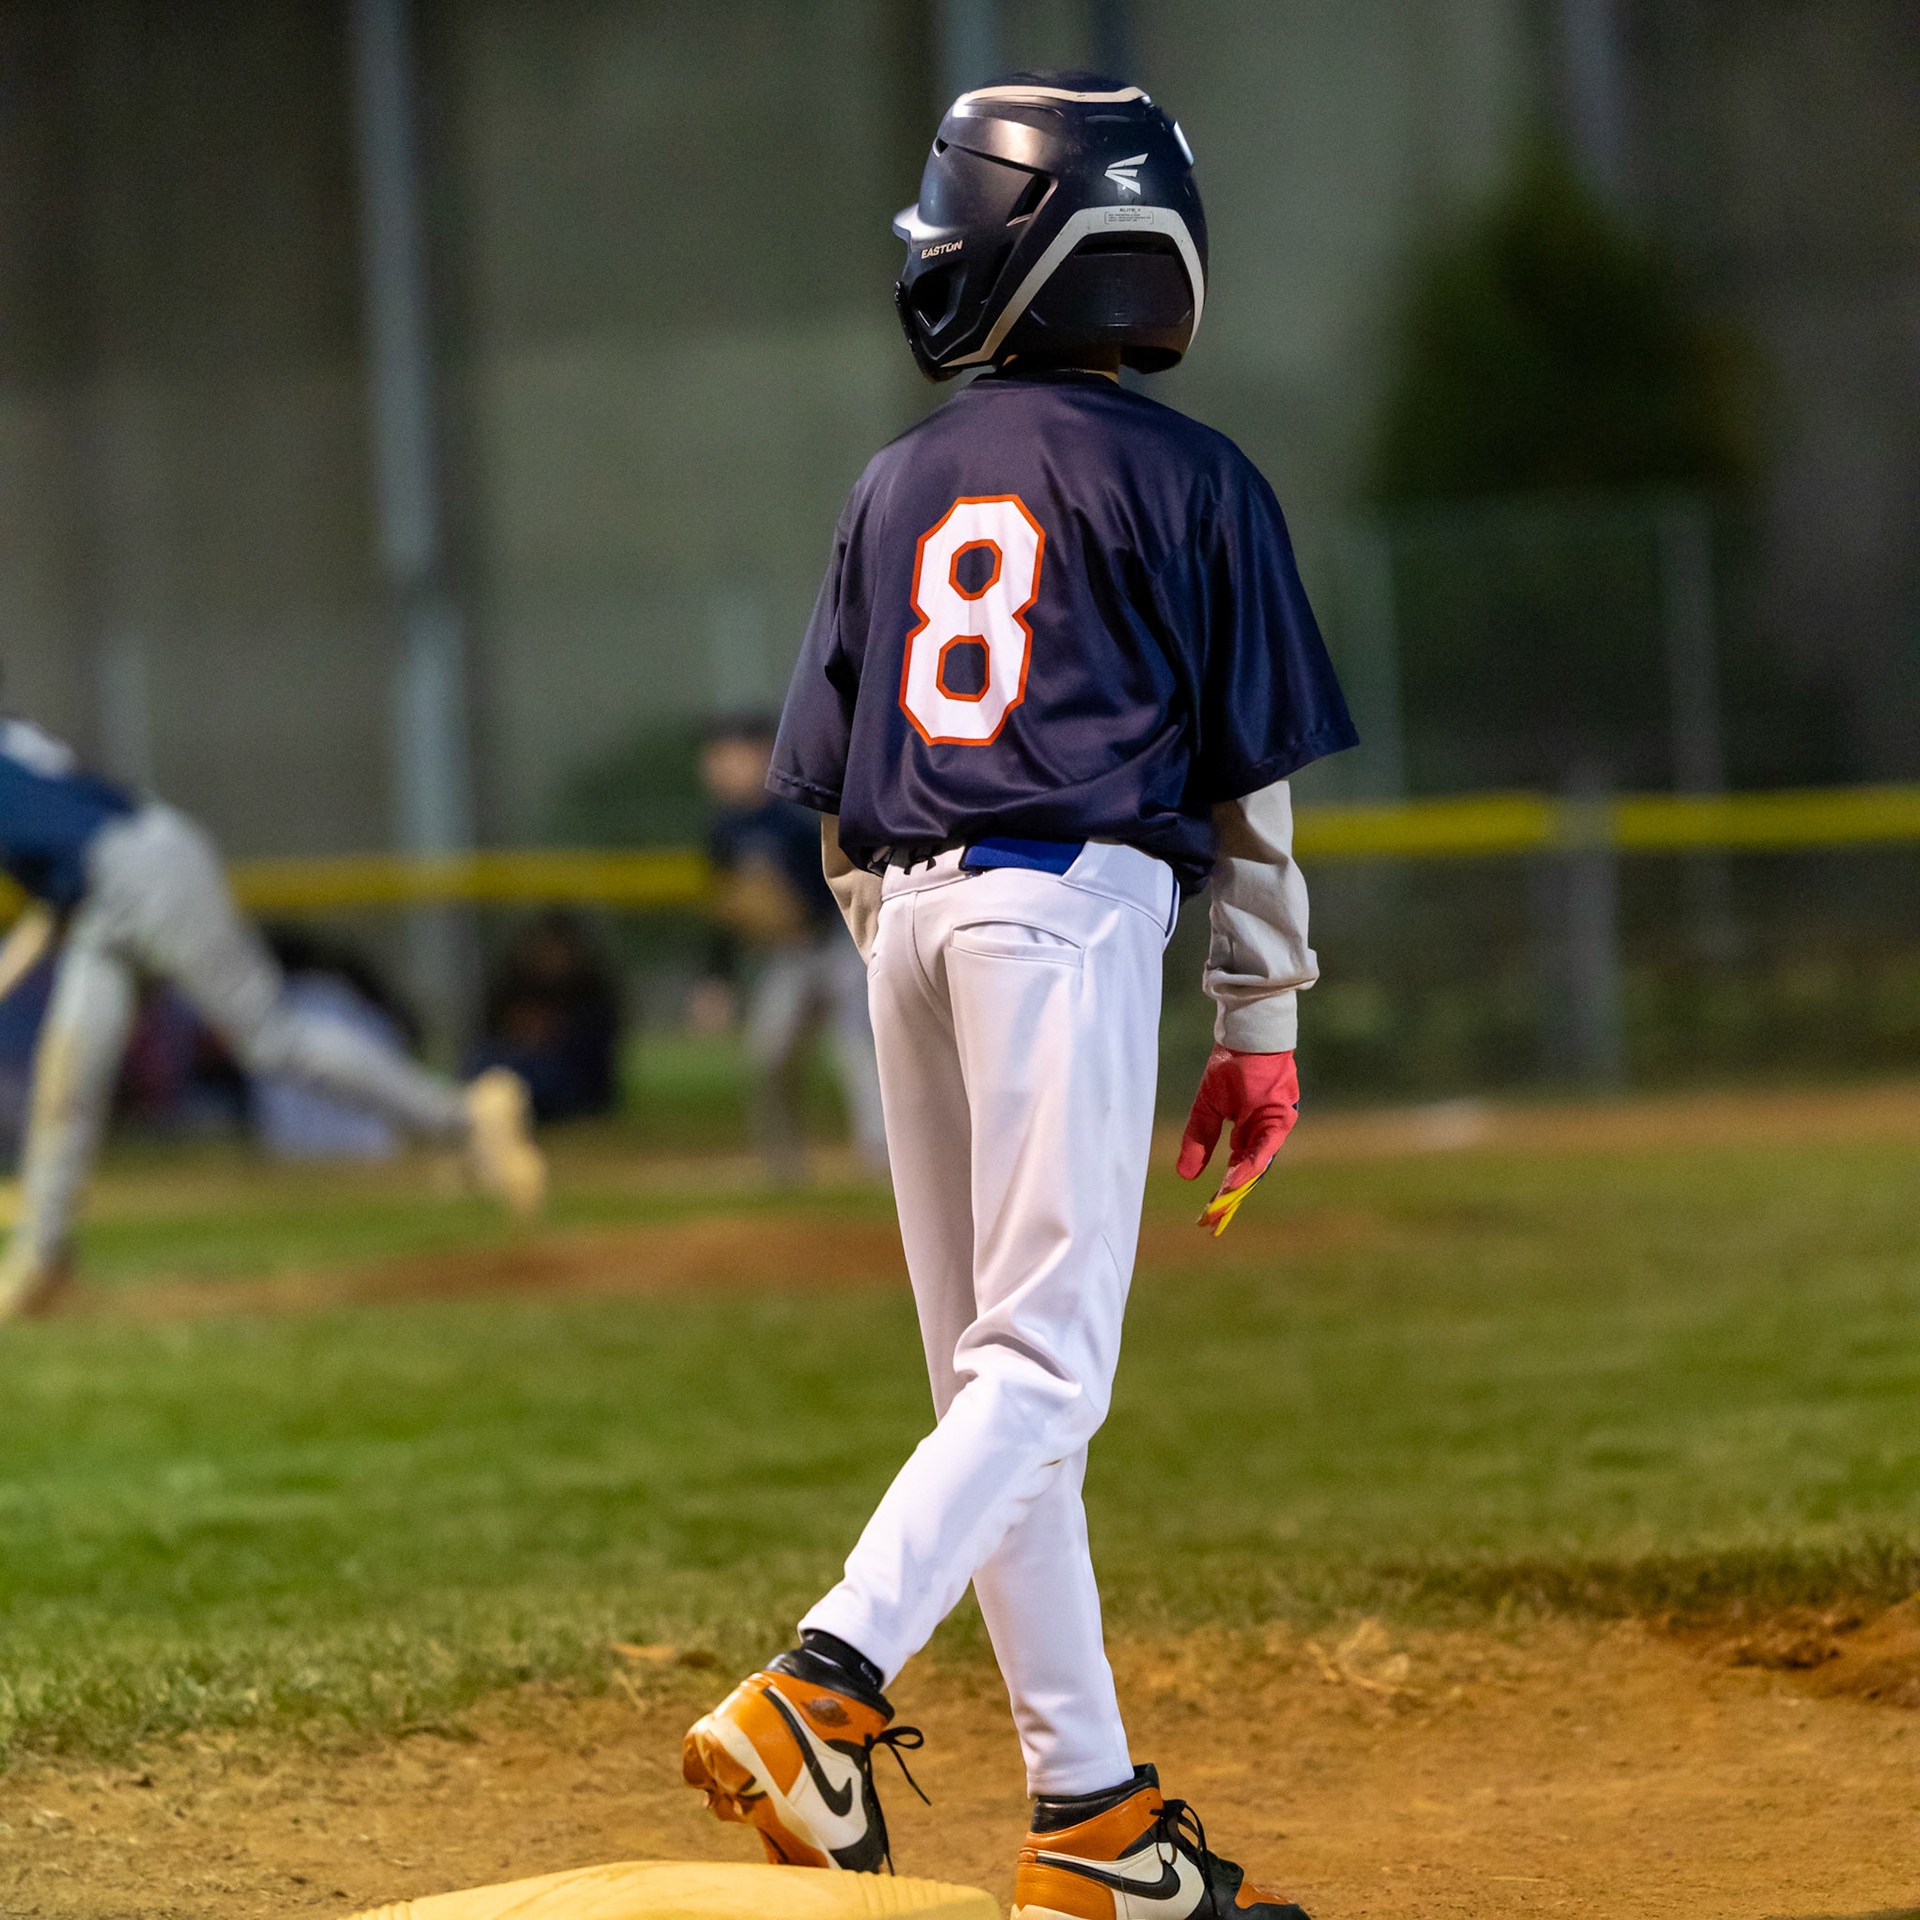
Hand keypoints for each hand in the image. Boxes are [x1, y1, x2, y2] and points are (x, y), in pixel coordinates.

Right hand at [1176, 1046, 1298, 1235]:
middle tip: (1213, 1220)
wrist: (1247, 1037)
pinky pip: (1266, 1145)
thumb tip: (1185, 1175)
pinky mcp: (1281, 1117)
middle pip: (1248, 1172)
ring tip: (1221, 1205)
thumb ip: (1198, 1139)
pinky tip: (1236, 1178)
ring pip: (1257, 1163)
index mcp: (1247, 1131)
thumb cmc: (1230, 1066)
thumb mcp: (1207, 1108)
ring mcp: (1274, 1127)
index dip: (1222, 1189)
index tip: (1208, 1211)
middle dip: (1230, 1197)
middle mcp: (1262, 1133)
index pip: (1236, 1167)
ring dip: (1239, 1185)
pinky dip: (1251, 1162)